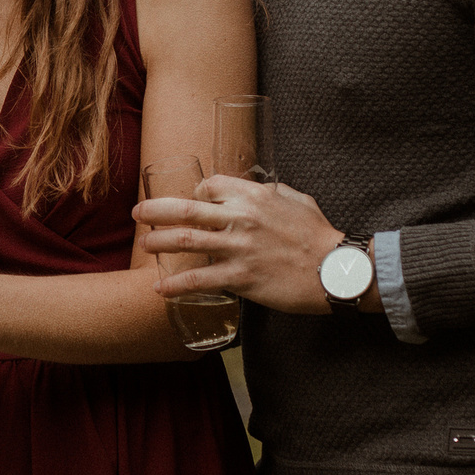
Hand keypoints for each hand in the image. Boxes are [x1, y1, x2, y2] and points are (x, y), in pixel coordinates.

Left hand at [133, 174, 372, 316]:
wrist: (336, 270)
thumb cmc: (319, 234)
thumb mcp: (296, 199)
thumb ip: (271, 192)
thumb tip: (256, 190)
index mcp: (252, 195)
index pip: (208, 186)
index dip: (194, 194)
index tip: (189, 203)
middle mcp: (240, 217)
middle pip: (185, 209)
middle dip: (155, 210)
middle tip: (138, 213)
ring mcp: (238, 248)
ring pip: (185, 241)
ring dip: (158, 242)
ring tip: (143, 245)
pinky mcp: (241, 277)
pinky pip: (199, 280)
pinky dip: (175, 285)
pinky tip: (160, 288)